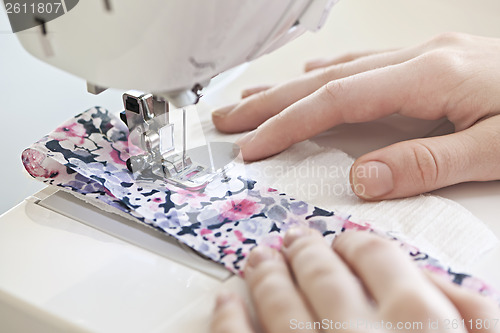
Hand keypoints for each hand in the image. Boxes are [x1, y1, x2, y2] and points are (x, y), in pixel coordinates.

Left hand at [210, 228, 499, 332]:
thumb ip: (472, 317)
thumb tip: (431, 278)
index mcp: (422, 326)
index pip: (379, 257)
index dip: (358, 244)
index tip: (343, 241)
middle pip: (323, 273)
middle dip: (304, 252)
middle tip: (291, 239)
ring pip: (278, 301)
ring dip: (264, 274)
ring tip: (257, 259)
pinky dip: (229, 318)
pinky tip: (227, 301)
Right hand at [212, 32, 499, 199]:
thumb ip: (427, 162)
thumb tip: (364, 177)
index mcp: (430, 76)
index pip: (336, 102)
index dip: (287, 124)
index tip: (251, 147)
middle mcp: (419, 59)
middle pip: (324, 81)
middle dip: (269, 102)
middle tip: (226, 117)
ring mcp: (423, 58)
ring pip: (338, 71)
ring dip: (289, 88)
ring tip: (251, 100)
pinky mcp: (430, 64)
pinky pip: (364, 67)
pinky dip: (328, 77)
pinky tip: (311, 79)